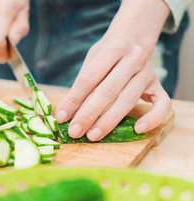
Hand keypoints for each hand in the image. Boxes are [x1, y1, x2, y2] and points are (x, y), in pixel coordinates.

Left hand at [54, 0, 170, 140]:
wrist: (132, 41)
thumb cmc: (106, 56)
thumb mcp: (91, 61)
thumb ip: (81, 86)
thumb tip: (66, 114)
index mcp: (114, 47)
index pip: (89, 78)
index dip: (74, 99)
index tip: (62, 117)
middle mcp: (134, 58)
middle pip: (108, 91)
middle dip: (89, 114)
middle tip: (75, 131)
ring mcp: (148, 73)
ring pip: (128, 100)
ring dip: (109, 121)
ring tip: (93, 135)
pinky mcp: (158, 86)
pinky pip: (162, 104)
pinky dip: (152, 118)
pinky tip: (137, 129)